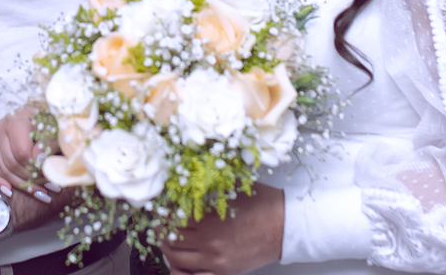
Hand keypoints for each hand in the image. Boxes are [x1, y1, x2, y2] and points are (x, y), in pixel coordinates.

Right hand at [0, 104, 55, 202]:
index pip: (22, 152)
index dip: (36, 166)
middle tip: (50, 185)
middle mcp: (2, 128)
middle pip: (12, 162)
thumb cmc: (53, 117)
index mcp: (15, 120)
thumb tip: (36, 159)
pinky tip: (9, 192)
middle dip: (31, 177)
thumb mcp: (55, 126)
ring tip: (42, 192)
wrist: (47, 111)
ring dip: (22, 184)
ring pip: (3, 168)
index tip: (51, 173)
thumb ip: (48, 141)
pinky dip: (0, 181)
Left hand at [159, 186, 284, 274]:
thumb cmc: (262, 203)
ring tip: (167, 239)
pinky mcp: (224, 272)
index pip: (171, 218)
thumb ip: (207, 185)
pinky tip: (180, 260)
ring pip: (177, 260)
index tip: (159, 206)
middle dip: (161, 230)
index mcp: (209, 220)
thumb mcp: (232, 186)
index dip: (162, 211)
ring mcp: (216, 261)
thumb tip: (183, 180)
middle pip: (170, 240)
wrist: (287, 225)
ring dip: (167, 249)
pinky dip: (181, 270)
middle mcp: (209, 243)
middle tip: (160, 222)